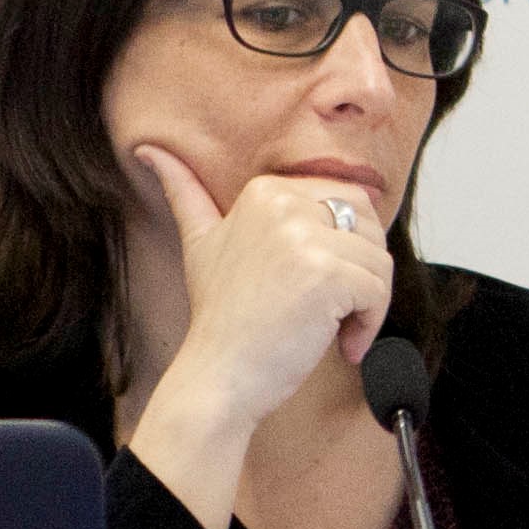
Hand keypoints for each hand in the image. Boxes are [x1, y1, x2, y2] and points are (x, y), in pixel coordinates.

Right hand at [126, 145, 394, 453]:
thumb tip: (150, 151)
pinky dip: (369, 323)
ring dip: (368, 304)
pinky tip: (341, 344)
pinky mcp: (325, 274)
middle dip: (363, 273)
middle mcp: (284, 205)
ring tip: (333, 331)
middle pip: (369, 226)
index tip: (319, 287)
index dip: (345, 249)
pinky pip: (377, 290)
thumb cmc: (222, 319)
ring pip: (378, 260)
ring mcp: (304, 238)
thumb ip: (185, 192)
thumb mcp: (201, 243)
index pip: (348, 200)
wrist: (218, 378)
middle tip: (334, 311)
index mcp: (265, 191)